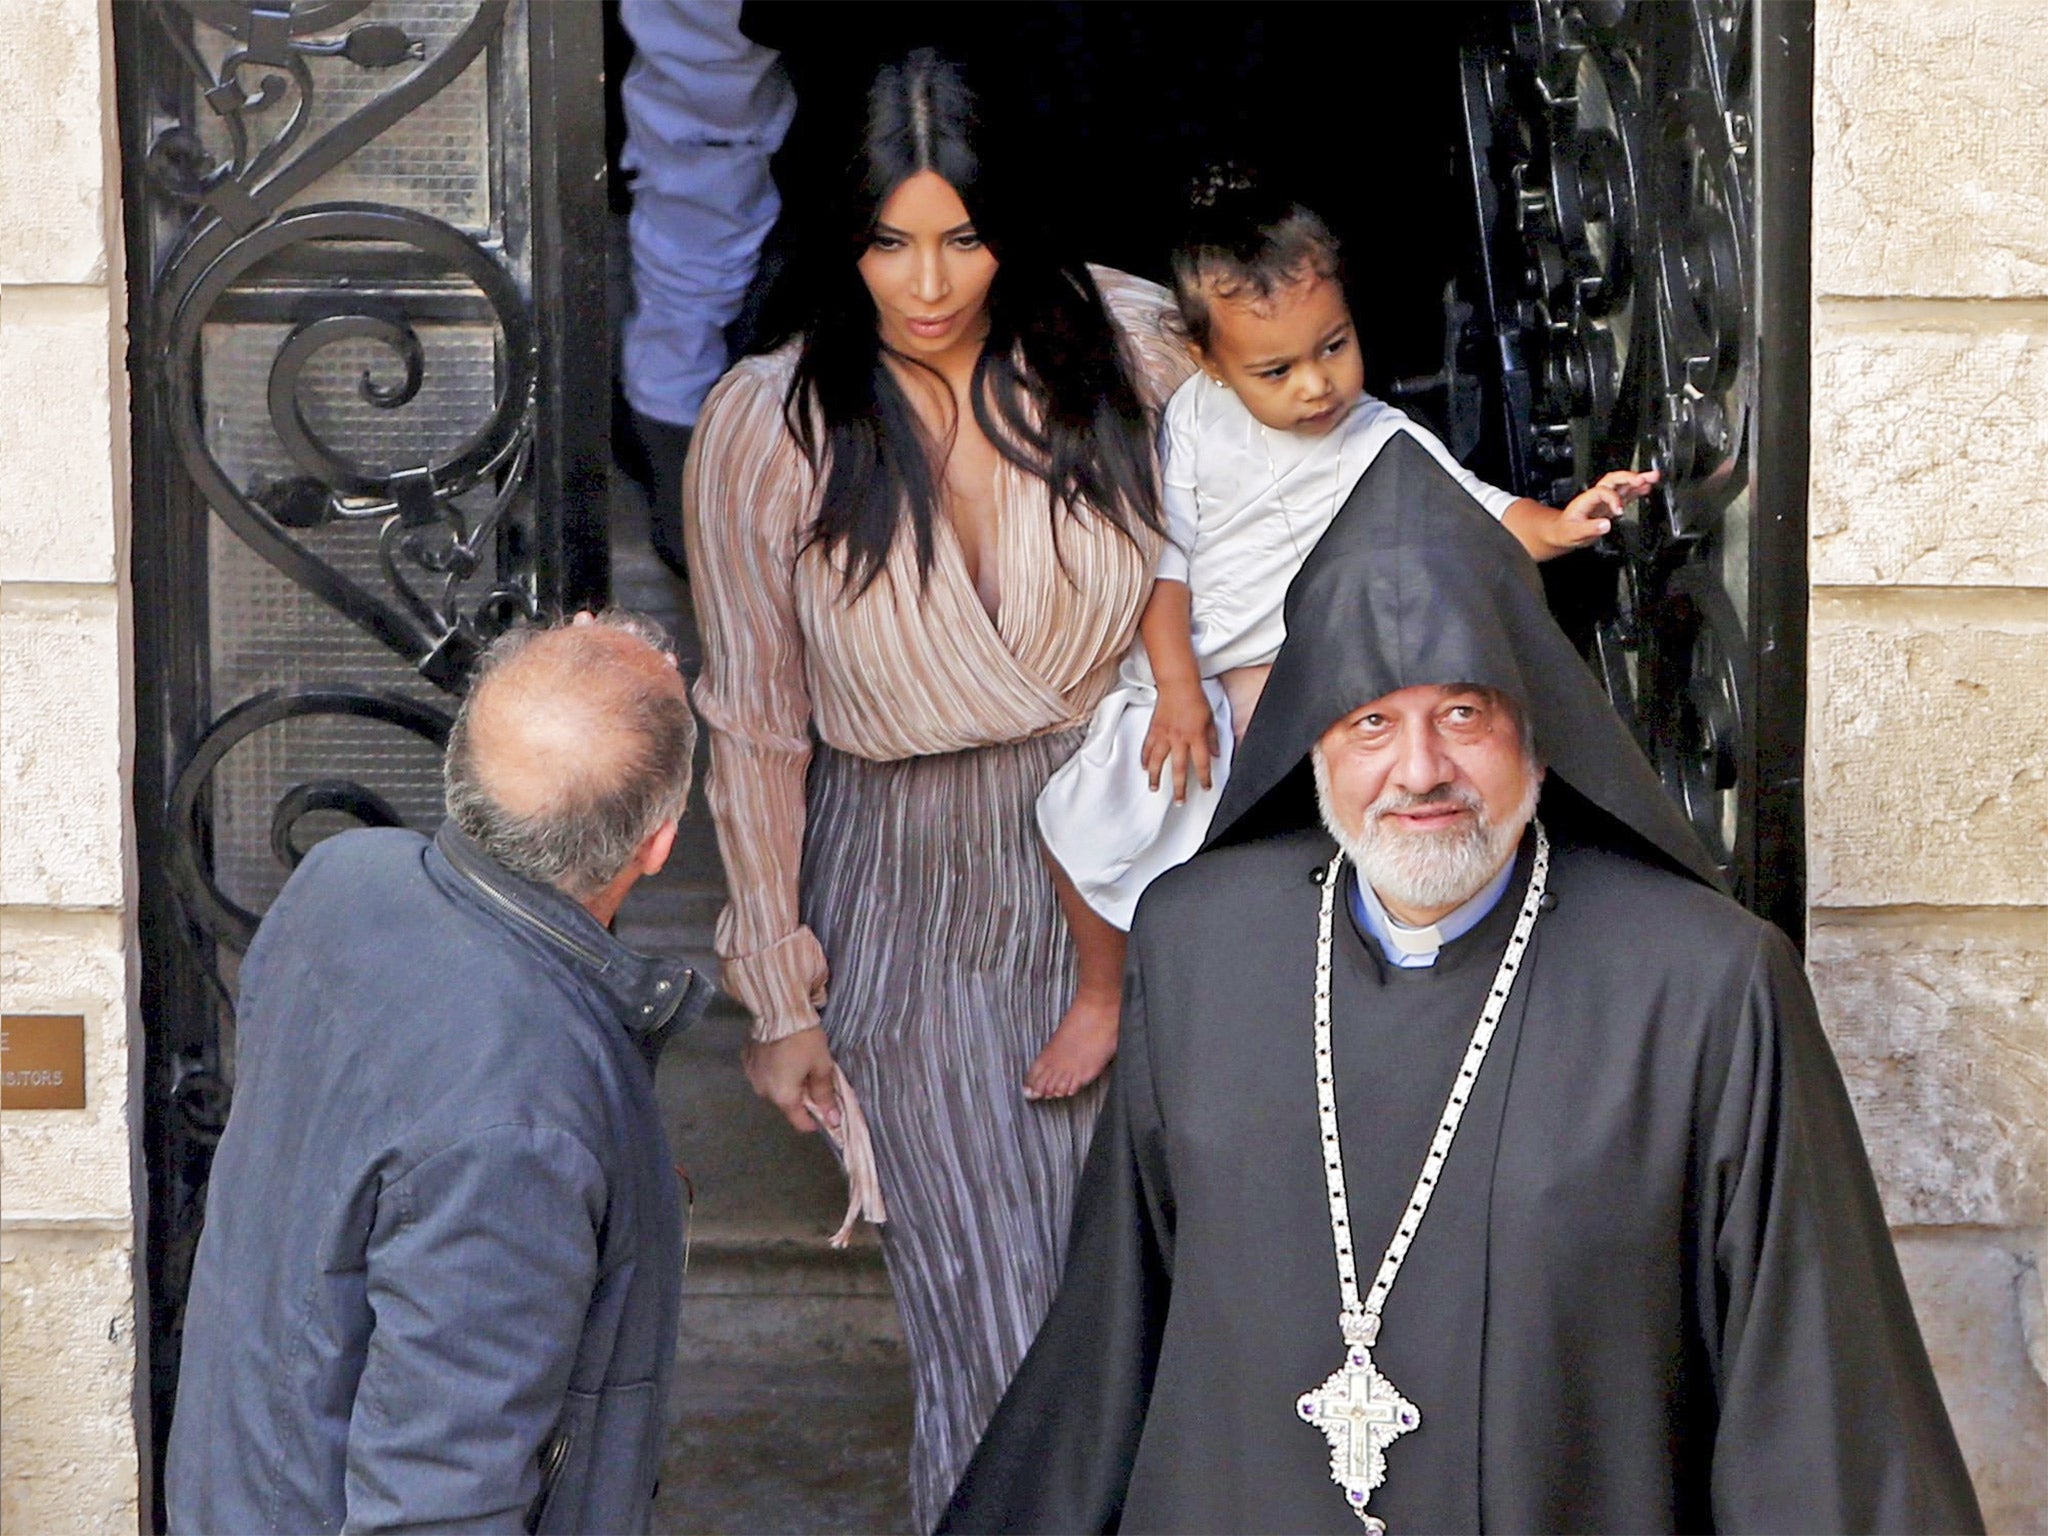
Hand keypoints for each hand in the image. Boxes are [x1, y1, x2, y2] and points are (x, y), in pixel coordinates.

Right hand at [743, 1028, 840, 1133]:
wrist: (778, 1009)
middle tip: (814, 1074)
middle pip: (788, 1104)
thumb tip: (833, 1120)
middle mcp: (763, 1092)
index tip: (828, 1109)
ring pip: (775, 1088)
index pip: (801, 1123)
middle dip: (803, 1095)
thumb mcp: (822, 1065)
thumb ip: (825, 1094)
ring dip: (786, 1081)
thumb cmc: (804, 1039)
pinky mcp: (746, 1061)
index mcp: (783, 1097)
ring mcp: (752, 1077)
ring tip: (797, 1060)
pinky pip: (763, 1072)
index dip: (816, 1119)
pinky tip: (781, 1053)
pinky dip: (773, 1068)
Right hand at [1142, 681, 1218, 802]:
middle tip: (1179, 801)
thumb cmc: (1195, 698)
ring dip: (1155, 777)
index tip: (1206, 787)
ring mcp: (1164, 735)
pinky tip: (1144, 767)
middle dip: (1179, 788)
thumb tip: (1216, 754)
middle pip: (1178, 769)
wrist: (1177, 684)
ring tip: (1154, 788)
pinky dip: (1144, 759)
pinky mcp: (1153, 729)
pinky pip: (1147, 748)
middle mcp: (1179, 739)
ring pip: (1157, 762)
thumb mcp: (1210, 719)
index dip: (1205, 778)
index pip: (1202, 763)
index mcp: (1196, 736)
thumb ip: (1212, 739)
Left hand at [1552, 468, 1660, 552]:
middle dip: (1629, 478)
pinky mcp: (1611, 504)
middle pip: (1613, 479)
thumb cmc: (1566, 531)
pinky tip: (1648, 487)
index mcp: (1586, 499)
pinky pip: (1625, 493)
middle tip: (1642, 479)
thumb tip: (1606, 525)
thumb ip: (1589, 528)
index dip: (1612, 499)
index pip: (1602, 491)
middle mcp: (1596, 495)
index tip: (1619, 511)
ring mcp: (1605, 498)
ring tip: (1653, 476)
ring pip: (1622, 483)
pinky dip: (1637, 490)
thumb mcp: (1574, 533)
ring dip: (1637, 479)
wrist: (1563, 531)